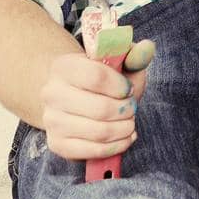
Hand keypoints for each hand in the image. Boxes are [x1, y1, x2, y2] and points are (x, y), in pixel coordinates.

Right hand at [39, 39, 154, 161]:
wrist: (74, 96)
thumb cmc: (102, 79)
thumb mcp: (118, 61)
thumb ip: (134, 54)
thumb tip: (148, 47)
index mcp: (63, 66)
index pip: (97, 76)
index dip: (121, 86)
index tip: (129, 89)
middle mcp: (51, 93)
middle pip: (100, 108)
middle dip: (126, 110)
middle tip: (132, 108)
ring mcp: (51, 120)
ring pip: (98, 132)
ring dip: (123, 129)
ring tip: (129, 122)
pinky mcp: (57, 144)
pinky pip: (91, 151)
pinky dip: (115, 146)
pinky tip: (124, 137)